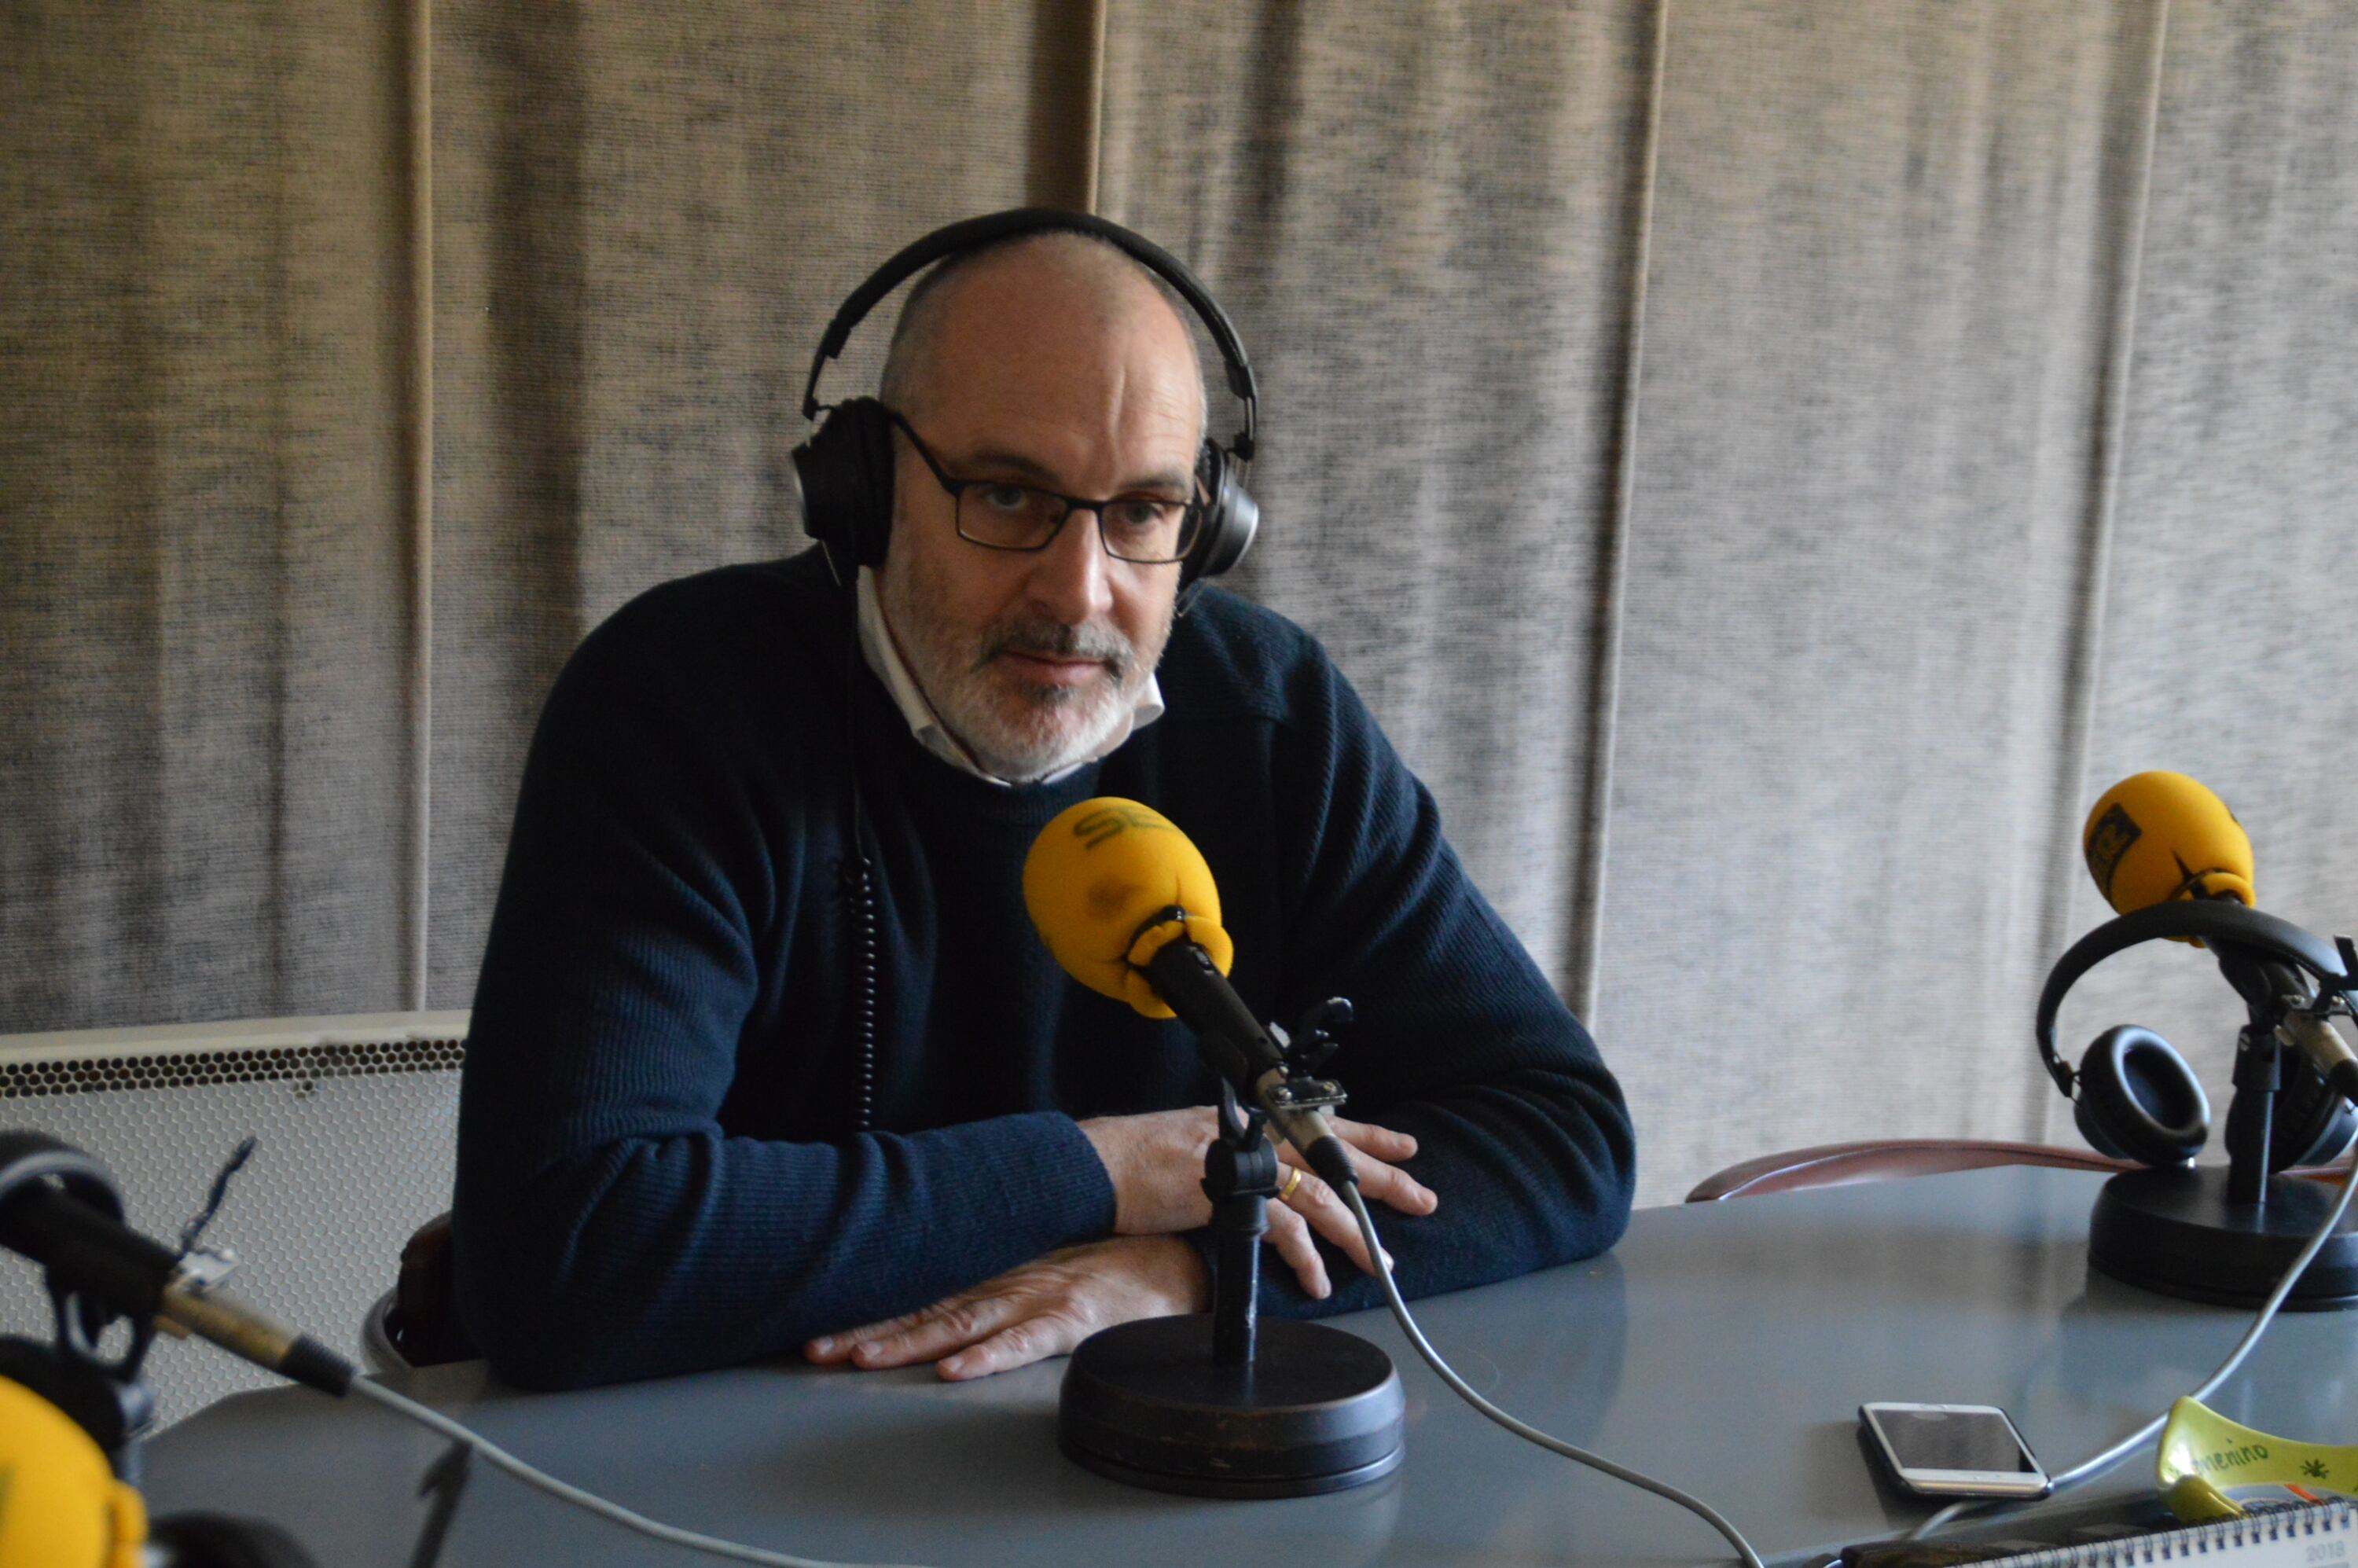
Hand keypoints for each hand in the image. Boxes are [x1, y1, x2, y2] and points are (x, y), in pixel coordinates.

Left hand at [803, 1235, 1208, 1379]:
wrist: (1179, 1258)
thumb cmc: (1112, 1260)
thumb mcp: (1044, 1259)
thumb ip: (998, 1272)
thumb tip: (943, 1285)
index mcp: (999, 1268)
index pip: (923, 1287)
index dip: (871, 1304)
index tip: (821, 1317)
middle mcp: (1009, 1280)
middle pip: (928, 1307)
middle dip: (869, 1328)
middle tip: (818, 1347)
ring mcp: (1040, 1297)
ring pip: (962, 1323)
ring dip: (910, 1342)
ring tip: (864, 1359)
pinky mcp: (1075, 1319)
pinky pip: (1027, 1342)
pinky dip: (990, 1356)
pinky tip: (958, 1370)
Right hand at [1076, 1107, 1436, 1299]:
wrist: (1095, 1164)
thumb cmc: (1134, 1156)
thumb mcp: (1196, 1139)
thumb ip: (1236, 1151)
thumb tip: (1266, 1177)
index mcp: (1251, 1115)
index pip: (1322, 1117)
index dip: (1369, 1133)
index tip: (1407, 1147)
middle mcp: (1255, 1131)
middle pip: (1335, 1154)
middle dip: (1384, 1181)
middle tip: (1424, 1201)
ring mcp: (1244, 1161)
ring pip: (1319, 1196)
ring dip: (1354, 1234)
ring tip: (1381, 1264)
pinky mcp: (1230, 1194)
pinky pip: (1282, 1229)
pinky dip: (1304, 1259)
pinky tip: (1317, 1282)